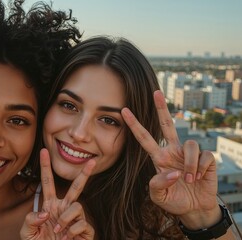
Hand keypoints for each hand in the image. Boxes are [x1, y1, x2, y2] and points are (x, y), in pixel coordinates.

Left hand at [20, 148, 95, 239]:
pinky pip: (82, 223)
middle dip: (84, 174)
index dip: (46, 167)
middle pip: (76, 187)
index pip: (48, 183)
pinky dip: (72, 231)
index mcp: (50, 206)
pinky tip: (67, 239)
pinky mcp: (85, 231)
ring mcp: (75, 219)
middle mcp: (64, 209)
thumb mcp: (27, 233)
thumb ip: (30, 220)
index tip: (43, 151)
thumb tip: (46, 213)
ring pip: (77, 206)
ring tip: (59, 232)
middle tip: (92, 161)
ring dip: (65, 219)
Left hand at [121, 90, 218, 228]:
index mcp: (158, 158)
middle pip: (166, 124)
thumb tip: (172, 171)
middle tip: (156, 92)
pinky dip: (200, 168)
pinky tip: (199, 178)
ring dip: (189, 163)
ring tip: (189, 179)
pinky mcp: (205, 159)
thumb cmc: (174, 200)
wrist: (194, 209)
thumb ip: (158, 184)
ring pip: (190, 143)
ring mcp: (189, 153)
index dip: (134, 125)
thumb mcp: (159, 196)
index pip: (144, 138)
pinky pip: (204, 156)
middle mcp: (173, 151)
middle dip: (161, 108)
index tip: (124, 111)